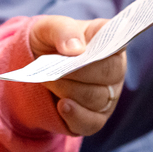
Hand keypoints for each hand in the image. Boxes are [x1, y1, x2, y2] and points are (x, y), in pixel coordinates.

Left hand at [29, 17, 126, 135]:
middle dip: (77, 72)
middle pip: (109, 73)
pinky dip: (76, 115)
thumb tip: (76, 48)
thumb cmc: (48, 43)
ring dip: (68, 90)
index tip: (90, 47)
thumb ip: (63, 30)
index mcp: (107, 41)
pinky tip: (62, 106)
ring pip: (97, 99)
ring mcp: (108, 96)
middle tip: (54, 68)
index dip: (108, 45)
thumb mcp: (47, 28)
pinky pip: (92, 123)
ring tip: (49, 81)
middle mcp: (114, 69)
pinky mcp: (96, 118)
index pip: (118, 42)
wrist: (35, 71)